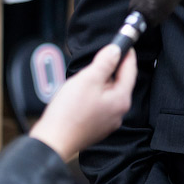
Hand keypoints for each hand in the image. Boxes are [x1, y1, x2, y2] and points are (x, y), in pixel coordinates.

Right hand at [29, 43, 136, 161]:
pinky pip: (99, 104)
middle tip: (100, 57)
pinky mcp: (95, 126)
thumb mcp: (88, 79)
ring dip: (99, 82)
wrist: (53, 140)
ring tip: (84, 78)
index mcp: (121, 100)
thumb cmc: (69, 113)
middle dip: (110, 69)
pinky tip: (79, 95)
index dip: (127, 54)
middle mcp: (118, 113)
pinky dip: (93, 95)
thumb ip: (104, 63)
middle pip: (119, 82)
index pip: (130, 71)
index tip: (125, 43)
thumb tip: (115, 50)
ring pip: (108, 94)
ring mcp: (107, 121)